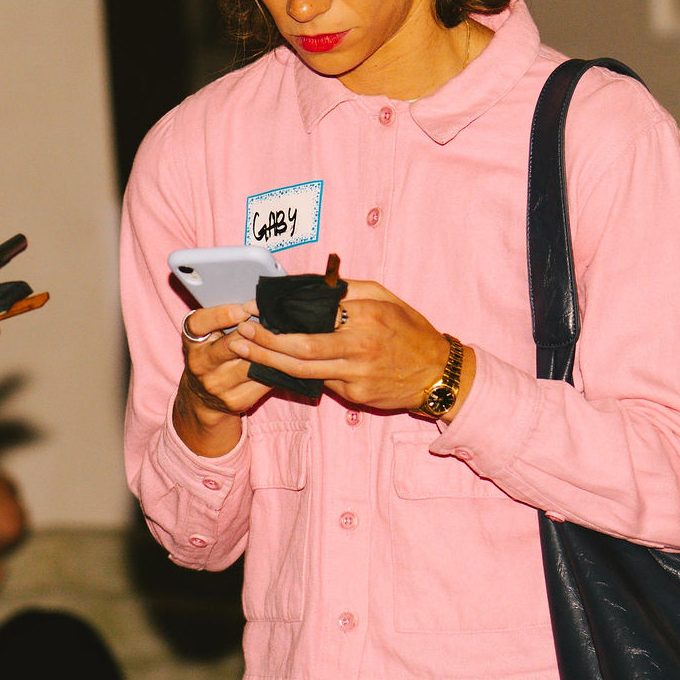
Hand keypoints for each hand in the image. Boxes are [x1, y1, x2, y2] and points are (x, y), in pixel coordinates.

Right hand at [172, 301, 276, 454]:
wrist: (200, 397)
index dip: (222, 314)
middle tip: (276, 321)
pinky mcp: (234, 400)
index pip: (200, 323)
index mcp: (192, 340)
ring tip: (287, 338)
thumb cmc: (211, 354)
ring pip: (252, 364)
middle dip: (256, 332)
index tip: (244, 309)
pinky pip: (263, 381)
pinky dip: (277, 369)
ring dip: (271, 351)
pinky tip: (286, 359)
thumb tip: (257, 305)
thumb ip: (224, 320)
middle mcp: (200, 364)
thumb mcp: (208, 335)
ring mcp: (216, 385)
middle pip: (232, 345)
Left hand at [231, 274, 467, 419]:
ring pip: (304, 371)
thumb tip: (314, 285)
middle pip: (301, 348)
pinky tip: (277, 365)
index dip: (281, 316)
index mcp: (367, 316)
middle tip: (241, 334)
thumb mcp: (386, 298)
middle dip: (265, 342)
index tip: (256, 310)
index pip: (314, 315)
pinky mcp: (356, 395)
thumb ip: (350, 289)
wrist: (438, 373)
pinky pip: (321, 382)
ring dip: (270, 360)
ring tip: (246, 350)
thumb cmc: (411, 331)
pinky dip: (297, 374)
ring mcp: (357, 374)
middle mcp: (360, 347)